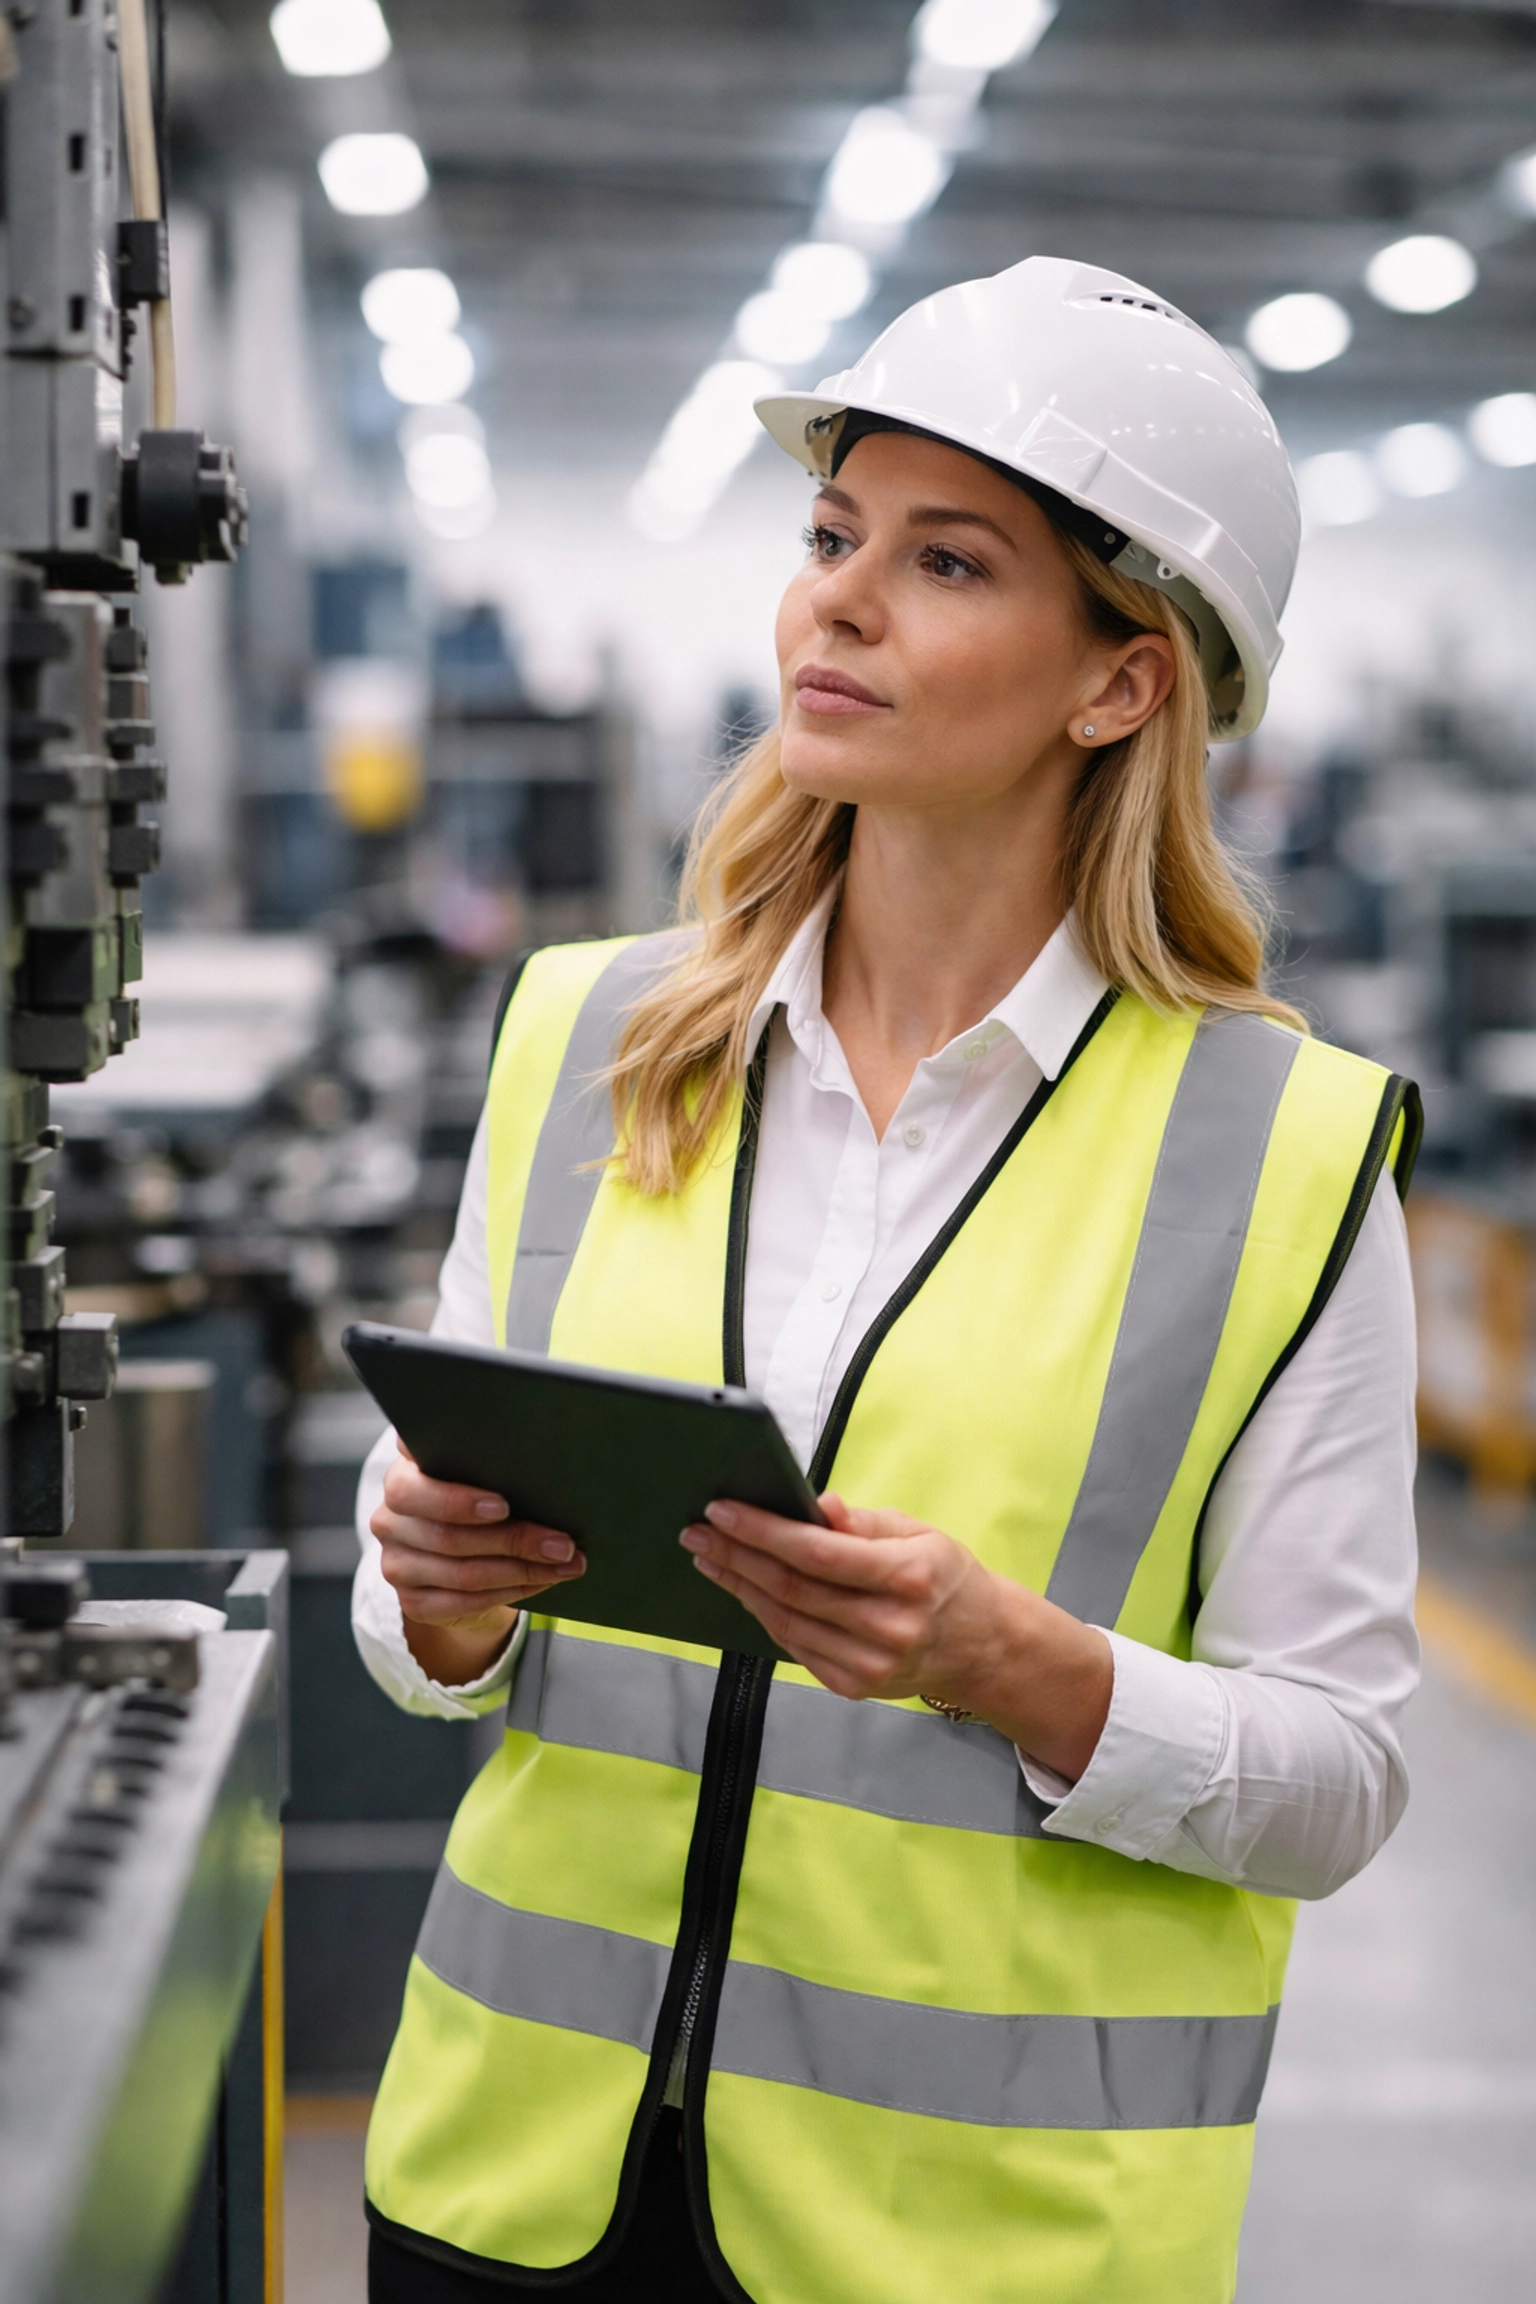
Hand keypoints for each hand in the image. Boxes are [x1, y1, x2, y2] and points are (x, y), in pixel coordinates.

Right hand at [372, 1443, 584, 1684]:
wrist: (461, 1559)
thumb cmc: (481, 1501)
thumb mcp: (485, 1477)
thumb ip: (495, 1466)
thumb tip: (550, 1479)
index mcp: (403, 1475)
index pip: (413, 1484)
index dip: (456, 1499)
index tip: (503, 1506)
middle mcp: (389, 1518)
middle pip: (449, 1534)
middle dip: (513, 1540)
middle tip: (562, 1544)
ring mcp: (396, 1562)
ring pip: (463, 1572)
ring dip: (523, 1570)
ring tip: (566, 1564)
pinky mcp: (411, 1601)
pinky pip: (464, 1602)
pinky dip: (511, 1592)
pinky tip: (543, 1582)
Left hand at [681, 1493, 1111, 1781]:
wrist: (981, 1647)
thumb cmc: (945, 1577)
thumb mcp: (917, 1533)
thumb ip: (861, 1522)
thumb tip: (812, 1504)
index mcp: (908, 1577)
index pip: (817, 1553)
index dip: (762, 1531)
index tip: (722, 1509)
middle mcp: (888, 1626)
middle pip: (791, 1588)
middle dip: (736, 1555)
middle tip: (697, 1530)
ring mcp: (869, 1664)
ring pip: (784, 1620)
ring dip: (738, 1585)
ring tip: (709, 1555)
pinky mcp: (853, 1686)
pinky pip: (793, 1645)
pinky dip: (763, 1613)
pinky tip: (743, 1588)